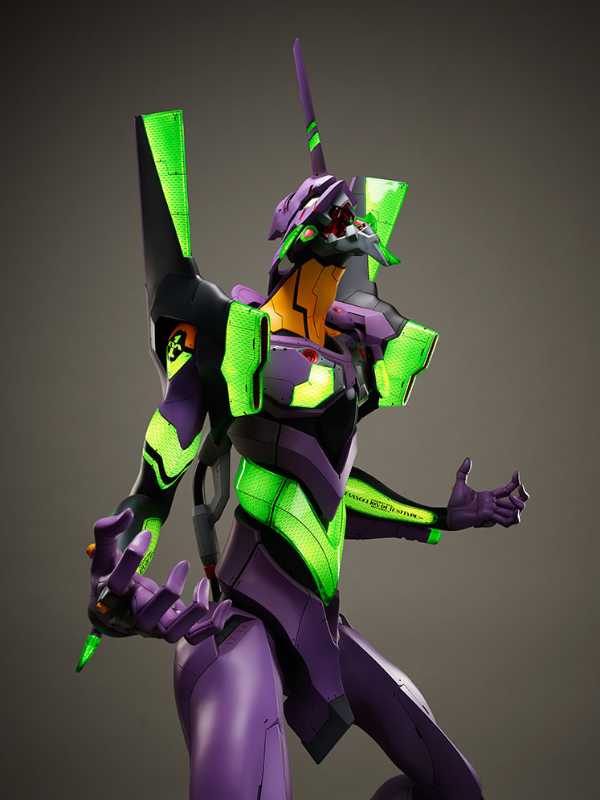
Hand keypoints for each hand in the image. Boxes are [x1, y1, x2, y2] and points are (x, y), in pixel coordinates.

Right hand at [88, 510, 232, 641]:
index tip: (147, 534)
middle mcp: (131, 618)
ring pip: (173, 633)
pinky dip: (212, 624)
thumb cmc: (109, 580)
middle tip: (183, 563)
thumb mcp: (104, 555)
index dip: (132, 557)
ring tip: (204, 583)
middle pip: (147, 618)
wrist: (111, 614)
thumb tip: (127, 515)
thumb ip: (107, 532)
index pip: (117, 583)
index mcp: (110, 597)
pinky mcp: (170, 629)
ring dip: (193, 611)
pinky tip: (224, 603)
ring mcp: (153, 627)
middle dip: (169, 592)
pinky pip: (194, 636)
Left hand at [446, 458, 528, 530]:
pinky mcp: (489, 518)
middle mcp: (494, 505)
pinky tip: (511, 510)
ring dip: (518, 507)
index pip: (508, 489)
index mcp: (489, 496)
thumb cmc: (455, 501)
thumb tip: (467, 459)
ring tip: (513, 498)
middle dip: (523, 496)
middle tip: (521, 489)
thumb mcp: (459, 483)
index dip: (515, 482)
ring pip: (514, 514)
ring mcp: (493, 512)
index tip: (516, 472)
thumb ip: (463, 471)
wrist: (450, 513)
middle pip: (517, 503)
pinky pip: (505, 521)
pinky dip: (511, 517)